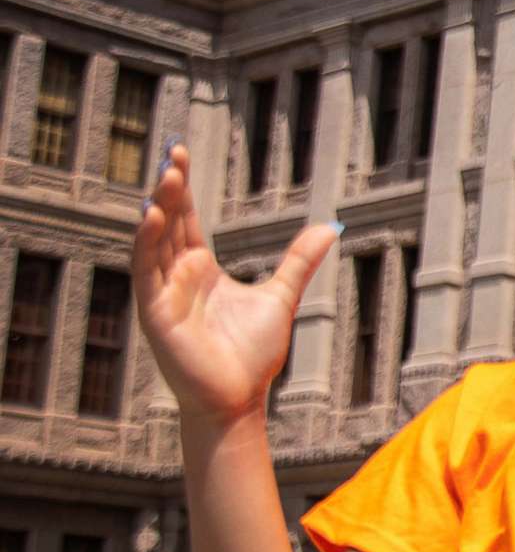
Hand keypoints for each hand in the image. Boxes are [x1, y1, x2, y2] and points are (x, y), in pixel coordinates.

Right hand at [133, 145, 337, 422]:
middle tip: (172, 153)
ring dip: (158, 208)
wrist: (239, 398)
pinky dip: (146, 244)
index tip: (179, 153)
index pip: (187, 218)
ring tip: (166, 176)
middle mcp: (177, 275)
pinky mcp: (155, 312)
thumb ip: (298, 260)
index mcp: (201, 268)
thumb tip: (330, 225)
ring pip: (154, 241)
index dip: (183, 188)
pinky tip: (150, 216)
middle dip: (169, 188)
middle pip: (169, 222)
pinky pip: (145, 272)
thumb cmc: (252, 354)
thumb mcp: (280, 296)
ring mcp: (163, 293)